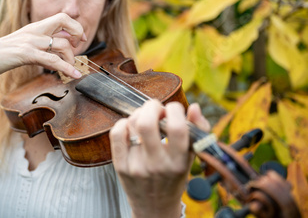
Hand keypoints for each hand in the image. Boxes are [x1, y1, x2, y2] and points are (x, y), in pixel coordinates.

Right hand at [0, 13, 86, 96]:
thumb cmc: (1, 55)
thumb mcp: (24, 45)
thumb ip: (40, 44)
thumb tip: (58, 47)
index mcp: (34, 27)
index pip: (62, 17)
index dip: (75, 26)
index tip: (79, 40)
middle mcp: (34, 30)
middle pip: (65, 20)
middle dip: (78, 33)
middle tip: (79, 49)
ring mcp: (30, 41)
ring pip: (62, 44)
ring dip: (71, 59)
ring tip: (71, 70)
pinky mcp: (26, 54)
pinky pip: (52, 60)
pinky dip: (66, 68)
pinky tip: (73, 74)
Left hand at [109, 100, 209, 217]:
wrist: (154, 207)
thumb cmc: (174, 177)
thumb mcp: (191, 157)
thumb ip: (197, 130)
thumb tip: (195, 107)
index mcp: (178, 162)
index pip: (176, 128)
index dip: (175, 109)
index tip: (174, 109)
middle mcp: (156, 164)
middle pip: (146, 123)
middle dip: (152, 106)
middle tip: (157, 108)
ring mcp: (135, 165)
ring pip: (131, 125)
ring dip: (140, 113)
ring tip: (146, 118)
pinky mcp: (120, 165)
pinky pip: (116, 134)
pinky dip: (123, 123)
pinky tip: (131, 127)